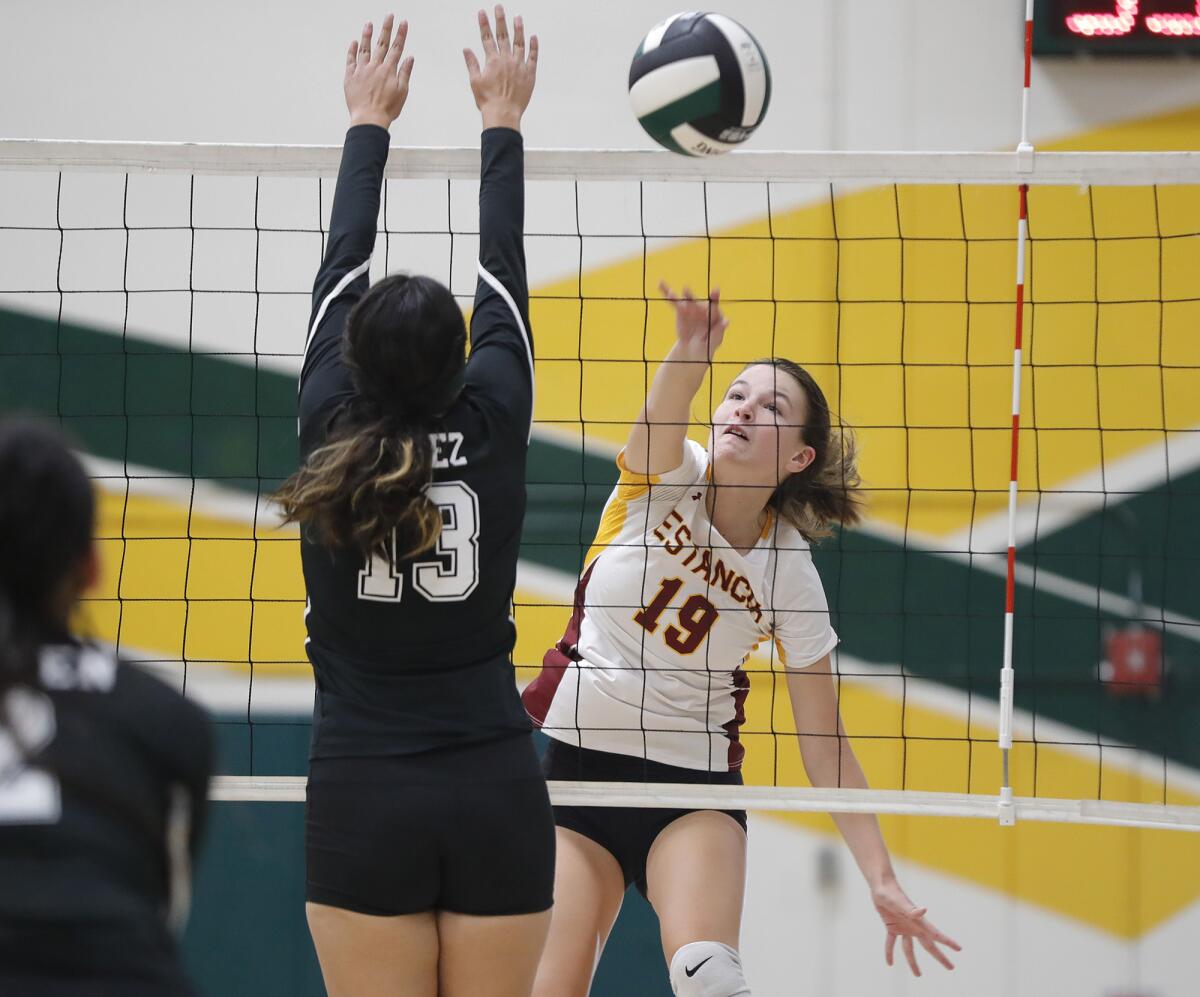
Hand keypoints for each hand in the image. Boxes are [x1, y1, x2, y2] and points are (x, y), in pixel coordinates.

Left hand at [344, 14, 414, 129]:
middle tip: (389, 16)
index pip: (397, 48)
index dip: (401, 34)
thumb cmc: (386, 109)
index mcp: (389, 70)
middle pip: (382, 44)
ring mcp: (362, 70)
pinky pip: (351, 60)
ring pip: (365, 49)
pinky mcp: (351, 76)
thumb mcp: (402, 92)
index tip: (403, 23)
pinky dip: (352, 50)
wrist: (369, 119)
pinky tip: (354, 43)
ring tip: (369, 24)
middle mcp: (375, 67)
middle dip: (386, 28)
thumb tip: (409, 59)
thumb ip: (405, 73)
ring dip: (367, 35)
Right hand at [464, 6, 537, 130]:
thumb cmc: (488, 101)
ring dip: (518, 29)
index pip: (487, 38)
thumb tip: (466, 49)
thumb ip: (472, 63)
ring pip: (519, 43)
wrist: (503, 114)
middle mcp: (506, 60)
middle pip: (503, 36)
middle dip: (500, 20)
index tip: (482, 12)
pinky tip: (533, 37)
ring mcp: (519, 66)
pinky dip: (533, 47)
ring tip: (518, 18)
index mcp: (492, 61)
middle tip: (500, 7)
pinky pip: (533, 57)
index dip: (484, 24)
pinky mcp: (529, 75)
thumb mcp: (475, 82)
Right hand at [658, 281, 728, 361]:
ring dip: (679, 296)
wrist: (692, 351)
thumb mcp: (713, 342)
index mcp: (716, 315)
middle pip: (698, 303)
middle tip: (685, 290)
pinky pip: (674, 302)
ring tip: (671, 292)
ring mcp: (692, 308)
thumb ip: (718, 332)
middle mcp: (704, 309)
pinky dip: (666, 293)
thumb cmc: (707, 347)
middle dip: (691, 297)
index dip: (715, 298)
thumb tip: (726, 321)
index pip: (715, 307)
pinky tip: (660, 283)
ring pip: (686, 300)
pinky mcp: (681, 310)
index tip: (715, 290)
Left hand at [871, 879, 960, 975]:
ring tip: (919, 975)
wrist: (880, 885)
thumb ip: (912, 909)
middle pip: (928, 946)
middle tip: (951, 968)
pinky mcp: (892, 926)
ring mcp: (903, 927)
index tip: (959, 949)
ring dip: (913, 962)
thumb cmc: (891, 893)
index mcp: (918, 921)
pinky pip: (891, 943)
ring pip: (909, 949)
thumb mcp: (900, 903)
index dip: (947, 942)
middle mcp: (913, 926)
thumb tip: (924, 910)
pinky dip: (890, 952)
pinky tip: (889, 963)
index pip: (936, 934)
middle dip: (940, 957)